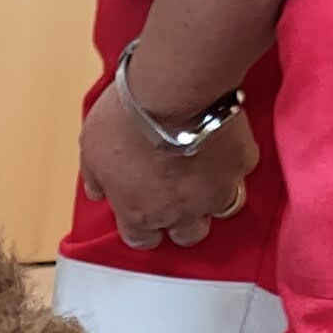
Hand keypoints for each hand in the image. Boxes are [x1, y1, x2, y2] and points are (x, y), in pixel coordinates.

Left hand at [78, 88, 258, 252]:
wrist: (170, 91)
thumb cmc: (127, 120)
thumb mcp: (92, 150)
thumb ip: (96, 178)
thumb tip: (97, 191)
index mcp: (140, 214)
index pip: (142, 240)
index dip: (143, 229)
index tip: (144, 212)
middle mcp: (180, 212)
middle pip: (188, 235)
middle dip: (183, 220)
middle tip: (178, 196)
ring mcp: (215, 191)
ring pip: (223, 209)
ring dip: (214, 197)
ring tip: (207, 176)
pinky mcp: (240, 163)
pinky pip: (240, 169)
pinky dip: (232, 159)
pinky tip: (223, 143)